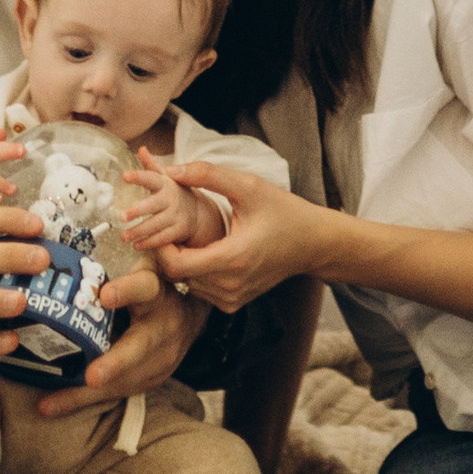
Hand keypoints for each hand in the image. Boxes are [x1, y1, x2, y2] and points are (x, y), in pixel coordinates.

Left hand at [31, 257, 198, 417]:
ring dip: (88, 392)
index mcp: (155, 294)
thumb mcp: (147, 265)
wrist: (189, 318)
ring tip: (51, 402)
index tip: (104, 295)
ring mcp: (159, 360)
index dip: (126, 291)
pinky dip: (81, 400)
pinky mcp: (149, 380)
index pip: (144, 288)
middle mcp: (161, 329)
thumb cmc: (153, 286)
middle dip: (116, 363)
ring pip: (125, 379)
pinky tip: (49, 407)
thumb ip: (123, 256)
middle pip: (140, 347)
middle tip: (92, 376)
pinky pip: (114, 393)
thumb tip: (89, 235)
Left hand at [117, 160, 204, 257]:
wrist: (196, 211)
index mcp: (165, 184)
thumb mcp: (165, 177)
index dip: (138, 176)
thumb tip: (141, 149)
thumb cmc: (173, 191)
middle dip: (138, 211)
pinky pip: (162, 238)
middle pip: (153, 205)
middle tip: (121, 216)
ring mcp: (175, 216)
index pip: (151, 178)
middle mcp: (170, 200)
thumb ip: (151, 166)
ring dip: (138, 231)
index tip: (125, 176)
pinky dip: (149, 243)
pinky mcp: (177, 231)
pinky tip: (136, 245)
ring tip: (123, 237)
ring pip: (155, 225)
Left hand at [143, 161, 331, 313]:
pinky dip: (196, 272)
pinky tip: (206, 249)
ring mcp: (232, 299)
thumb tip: (170, 170)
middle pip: (178, 275)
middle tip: (170, 226)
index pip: (176, 265)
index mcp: (233, 259)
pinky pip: (201, 289)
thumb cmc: (283, 211)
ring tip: (188, 235)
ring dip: (182, 261)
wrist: (312, 243)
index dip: (160, 246)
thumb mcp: (248, 186)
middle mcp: (230, 286)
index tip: (160, 225)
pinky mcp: (233, 303)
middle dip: (169, 250)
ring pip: (187, 283)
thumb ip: (208, 174)